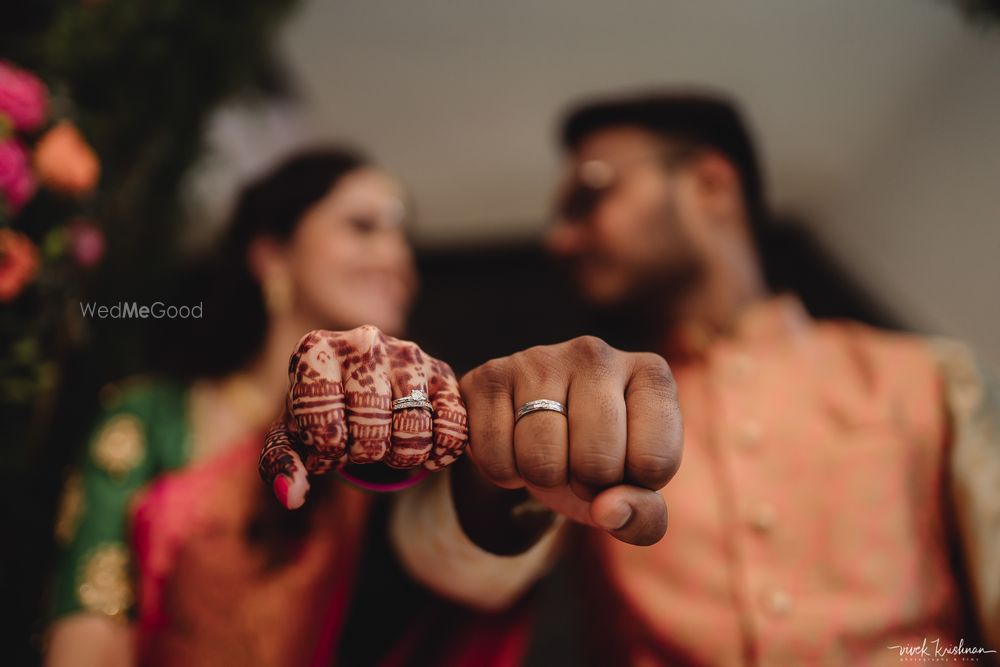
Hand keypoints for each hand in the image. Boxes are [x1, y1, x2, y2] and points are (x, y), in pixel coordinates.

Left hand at [259, 326, 468, 508]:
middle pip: (371, 426)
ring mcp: (408, 354)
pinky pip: (452, 426)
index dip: (324, 448)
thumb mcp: (295, 432)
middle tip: (359, 447)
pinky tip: (424, 451)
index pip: (321, 417)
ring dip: (401, 455)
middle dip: (364, 452)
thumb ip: (282, 462)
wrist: (363, 381)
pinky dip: (440, 452)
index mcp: (316, 350)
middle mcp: (364, 341)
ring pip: (414, 428)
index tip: (326, 446)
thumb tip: (292, 496)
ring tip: (387, 446)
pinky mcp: (443, 371)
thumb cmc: (324, 409)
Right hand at [458, 336, 681, 545]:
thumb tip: (608, 510)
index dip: (634, 487)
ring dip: (543, 480)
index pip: (654, 460)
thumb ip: (644, 517)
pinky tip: (515, 447)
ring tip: (549, 455)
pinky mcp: (491, 375)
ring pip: (542, 459)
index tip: (624, 468)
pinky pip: (494, 456)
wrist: (539, 435)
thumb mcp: (633, 492)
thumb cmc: (600, 459)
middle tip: (580, 467)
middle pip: (596, 460)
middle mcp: (596, 355)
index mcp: (650, 375)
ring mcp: (539, 359)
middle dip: (587, 486)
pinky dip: (504, 473)